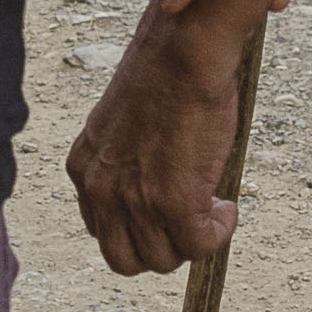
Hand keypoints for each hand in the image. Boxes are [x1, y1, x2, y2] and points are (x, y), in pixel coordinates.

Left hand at [66, 4, 254, 277]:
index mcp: (84, 168)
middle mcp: (100, 190)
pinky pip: (198, 246)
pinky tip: (227, 210)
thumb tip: (157, 180)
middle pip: (124, 258)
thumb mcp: (126, 120)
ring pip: (162, 258)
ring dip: (192, 241)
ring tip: (213, 212)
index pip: (101, 228)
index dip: (136, 228)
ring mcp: (134, 200)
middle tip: (189, 223)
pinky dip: (217, 234)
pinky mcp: (173, 203)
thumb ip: (129, 157)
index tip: (163, 212)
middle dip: (160, 247)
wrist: (186, 53)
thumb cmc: (164, 71)